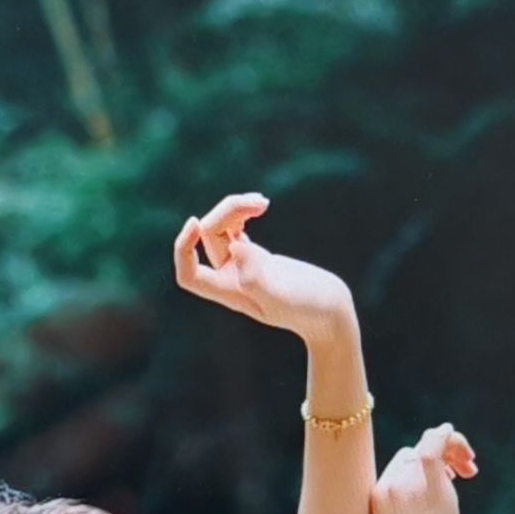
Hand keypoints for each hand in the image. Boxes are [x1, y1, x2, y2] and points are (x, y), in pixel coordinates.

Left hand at [173, 192, 356, 342]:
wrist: (330, 311)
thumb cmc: (309, 309)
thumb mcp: (283, 295)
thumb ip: (257, 277)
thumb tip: (236, 248)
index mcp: (229, 293)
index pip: (189, 275)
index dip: (184, 249)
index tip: (196, 222)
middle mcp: (231, 279)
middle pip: (209, 238)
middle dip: (227, 212)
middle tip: (260, 202)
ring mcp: (243, 266)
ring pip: (222, 229)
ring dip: (236, 208)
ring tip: (263, 202)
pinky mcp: (257, 256)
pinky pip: (235, 230)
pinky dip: (243, 213)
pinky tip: (260, 206)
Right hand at [371, 423, 478, 513]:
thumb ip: (405, 510)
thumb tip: (427, 496)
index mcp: (374, 497)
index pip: (398, 466)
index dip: (420, 466)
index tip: (447, 477)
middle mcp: (387, 485)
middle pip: (412, 455)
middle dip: (438, 457)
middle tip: (463, 474)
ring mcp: (404, 483)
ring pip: (425, 448)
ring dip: (449, 448)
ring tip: (469, 464)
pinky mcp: (424, 484)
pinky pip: (434, 446)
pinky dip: (448, 436)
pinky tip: (456, 437)